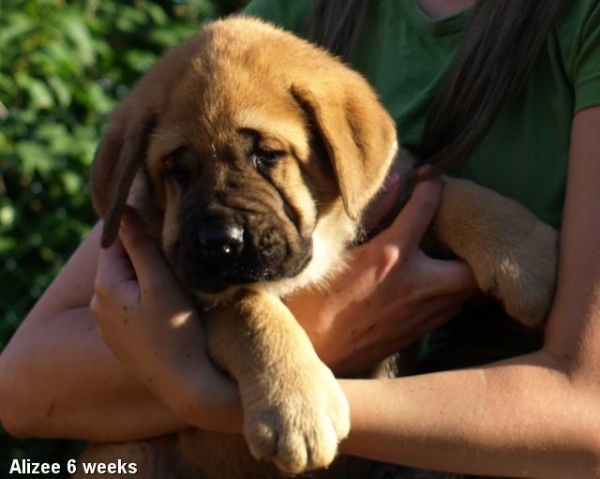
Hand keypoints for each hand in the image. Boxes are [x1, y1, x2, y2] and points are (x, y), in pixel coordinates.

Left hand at [90, 208, 239, 431]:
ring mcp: (110, 326)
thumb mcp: (161, 282)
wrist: (185, 385)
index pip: (115, 240)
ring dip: (146, 276)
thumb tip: (122, 207)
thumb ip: (140, 244)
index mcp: (105, 286)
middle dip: (144, 252)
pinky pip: (132, 307)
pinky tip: (168, 308)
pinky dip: (147, 298)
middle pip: (121, 262)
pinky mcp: (124, 341)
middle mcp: (99, 305)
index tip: (166, 227)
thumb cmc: (177, 331)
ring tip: (175, 280)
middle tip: (176, 252)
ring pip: (127, 284)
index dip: (140, 228)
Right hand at [287, 176, 477, 375]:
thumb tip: (394, 184)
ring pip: (464, 295)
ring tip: (444, 262)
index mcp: (390, 256)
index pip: (424, 210)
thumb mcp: (336, 249)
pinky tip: (428, 290)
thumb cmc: (314, 297)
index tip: (431, 178)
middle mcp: (415, 285)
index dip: (431, 187)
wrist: (310, 348)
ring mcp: (420, 314)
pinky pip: (446, 312)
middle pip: (470, 269)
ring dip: (459, 277)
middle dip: (468, 252)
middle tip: (454, 238)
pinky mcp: (416, 335)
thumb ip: (371, 215)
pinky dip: (446, 297)